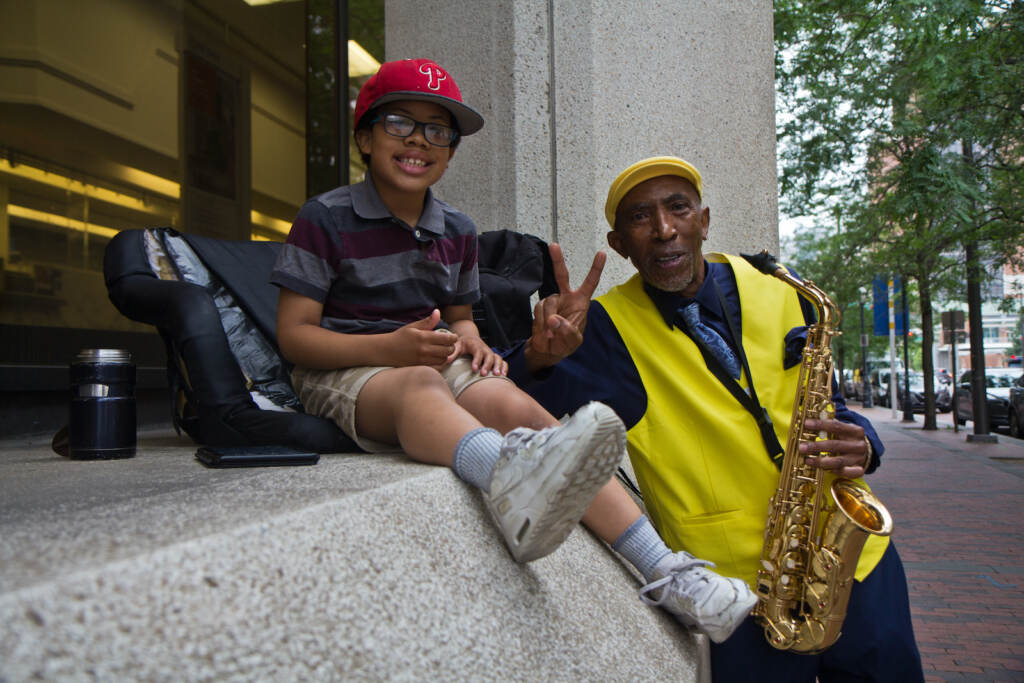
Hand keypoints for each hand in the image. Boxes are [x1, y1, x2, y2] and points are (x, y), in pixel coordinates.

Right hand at [388, 310, 457, 368]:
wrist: (386, 350)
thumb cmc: (400, 337)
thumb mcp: (413, 327)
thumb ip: (428, 321)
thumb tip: (438, 312)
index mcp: (424, 337)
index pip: (447, 339)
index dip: (453, 337)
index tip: (452, 336)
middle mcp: (424, 350)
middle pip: (448, 350)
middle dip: (451, 346)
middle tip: (448, 344)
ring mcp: (423, 360)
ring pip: (444, 360)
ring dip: (446, 355)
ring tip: (442, 351)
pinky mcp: (420, 367)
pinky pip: (437, 368)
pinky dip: (440, 363)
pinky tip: (437, 358)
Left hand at [447, 336, 507, 376]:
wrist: (470, 338)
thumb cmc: (462, 344)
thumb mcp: (457, 346)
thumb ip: (453, 353)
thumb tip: (447, 360)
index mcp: (475, 345)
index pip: (477, 352)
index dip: (477, 360)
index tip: (474, 369)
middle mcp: (485, 349)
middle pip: (489, 356)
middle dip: (487, 365)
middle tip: (484, 374)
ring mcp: (491, 353)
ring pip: (497, 358)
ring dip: (498, 366)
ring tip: (497, 375)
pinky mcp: (494, 357)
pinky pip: (502, 361)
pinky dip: (504, 367)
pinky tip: (503, 376)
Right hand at [525, 243, 605, 371]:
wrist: (548, 351)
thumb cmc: (566, 344)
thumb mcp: (573, 341)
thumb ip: (567, 330)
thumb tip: (554, 320)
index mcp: (581, 303)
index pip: (590, 282)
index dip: (596, 268)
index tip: (602, 253)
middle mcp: (566, 297)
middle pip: (562, 275)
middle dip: (557, 260)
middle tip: (554, 245)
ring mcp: (552, 301)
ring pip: (548, 302)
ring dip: (548, 321)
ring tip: (551, 336)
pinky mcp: (540, 308)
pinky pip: (539, 311)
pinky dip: (541, 324)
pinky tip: (544, 334)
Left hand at [799, 418, 870, 478]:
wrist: (867, 452)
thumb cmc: (848, 439)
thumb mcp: (844, 429)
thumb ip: (830, 425)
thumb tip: (809, 421)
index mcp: (855, 431)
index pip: (836, 426)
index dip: (821, 425)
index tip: (806, 423)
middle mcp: (858, 445)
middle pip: (835, 445)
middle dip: (817, 446)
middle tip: (801, 447)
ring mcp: (859, 458)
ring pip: (839, 461)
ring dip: (821, 461)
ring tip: (807, 460)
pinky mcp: (860, 470)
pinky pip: (848, 473)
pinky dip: (836, 472)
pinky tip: (824, 470)